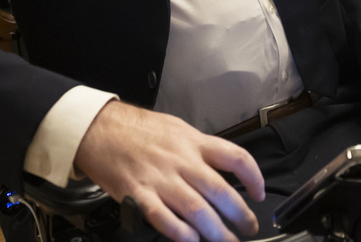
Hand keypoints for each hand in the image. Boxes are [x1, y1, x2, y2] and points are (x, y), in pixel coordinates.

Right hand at [74, 101, 263, 241]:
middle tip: (248, 228)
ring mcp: (160, 178)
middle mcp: (182, 161)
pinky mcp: (138, 194)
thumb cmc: (140, 130)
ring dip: (215, 231)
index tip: (259, 194)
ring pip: (196, 209)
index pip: (236, 158)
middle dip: (239, 214)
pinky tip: (192, 241)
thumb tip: (224, 168)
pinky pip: (163, 217)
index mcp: (195, 142)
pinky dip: (180, 232)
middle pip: (220, 190)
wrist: (101, 129)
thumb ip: (201, 149)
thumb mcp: (179, 129)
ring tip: (226, 241)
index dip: (254, 178)